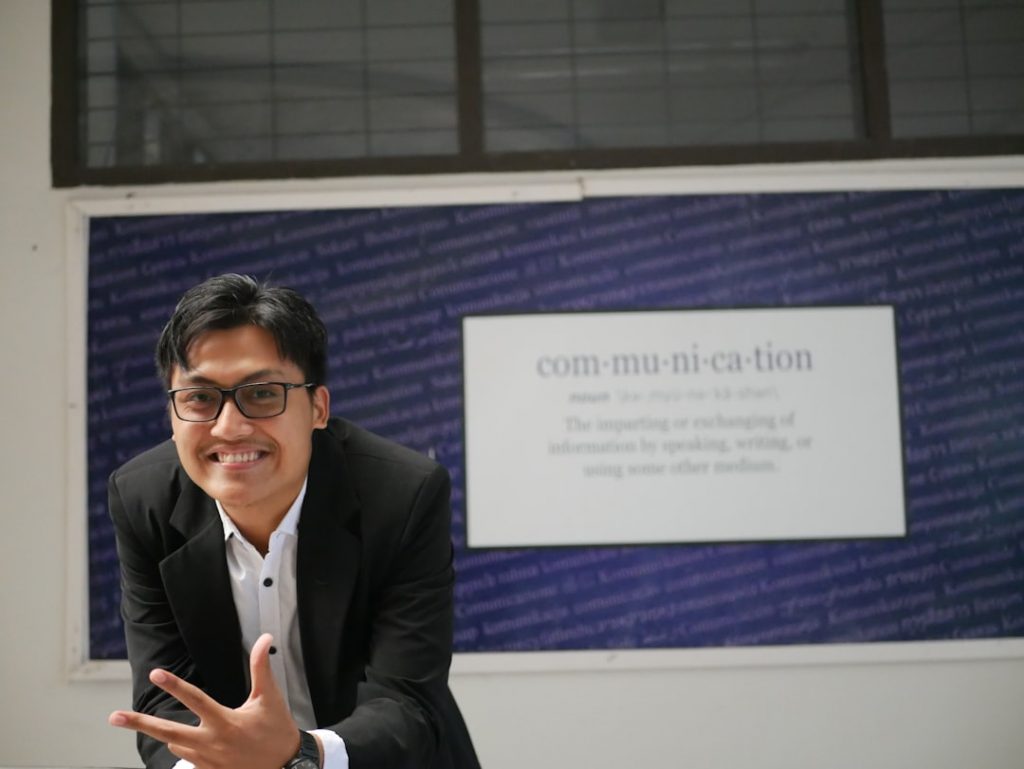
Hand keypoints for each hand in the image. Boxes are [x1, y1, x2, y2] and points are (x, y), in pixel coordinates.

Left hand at [109, 633, 301, 768]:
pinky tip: (196, 744)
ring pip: (176, 744)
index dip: (174, 684)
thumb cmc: (277, 729)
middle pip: (168, 732)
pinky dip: (187, 749)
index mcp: (226, 722)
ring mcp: (208, 762)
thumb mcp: (269, 697)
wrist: (288, 767)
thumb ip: (260, 667)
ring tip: (187, 729)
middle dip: (140, 723)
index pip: (195, 699)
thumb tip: (264, 637)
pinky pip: (188, 760)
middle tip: (115, 717)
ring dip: (174, 734)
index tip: (156, 673)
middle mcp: (212, 743)